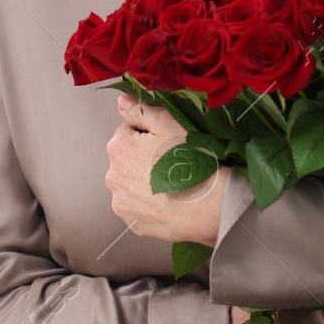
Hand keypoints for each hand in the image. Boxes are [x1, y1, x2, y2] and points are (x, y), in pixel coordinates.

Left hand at [105, 94, 225, 245]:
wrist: (210, 205)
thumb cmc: (192, 162)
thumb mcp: (169, 124)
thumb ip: (141, 111)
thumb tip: (121, 101)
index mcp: (118, 147)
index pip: (129, 132)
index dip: (150, 135)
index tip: (167, 143)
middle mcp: (112, 175)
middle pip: (128, 159)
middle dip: (144, 158)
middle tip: (172, 163)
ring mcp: (121, 202)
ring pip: (132, 184)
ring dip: (145, 182)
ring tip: (172, 184)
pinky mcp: (133, 222)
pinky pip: (138, 207)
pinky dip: (150, 204)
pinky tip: (169, 201)